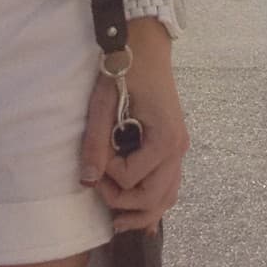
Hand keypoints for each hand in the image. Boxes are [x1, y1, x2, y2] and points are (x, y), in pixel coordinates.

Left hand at [78, 34, 187, 233]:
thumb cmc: (125, 69)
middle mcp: (178, 149)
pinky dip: (155, 202)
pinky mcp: (174, 146)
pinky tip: (142, 220)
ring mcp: (179, 149)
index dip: (106, 174)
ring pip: (167, 198)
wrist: (145, 45)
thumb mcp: (104, 102)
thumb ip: (96, 141)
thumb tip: (87, 180)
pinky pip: (170, 186)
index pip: (130, 179)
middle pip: (153, 199)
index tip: (94, 154)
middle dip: (122, 203)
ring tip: (116, 221)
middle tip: (97, 189)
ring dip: (141, 212)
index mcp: (164, 139)